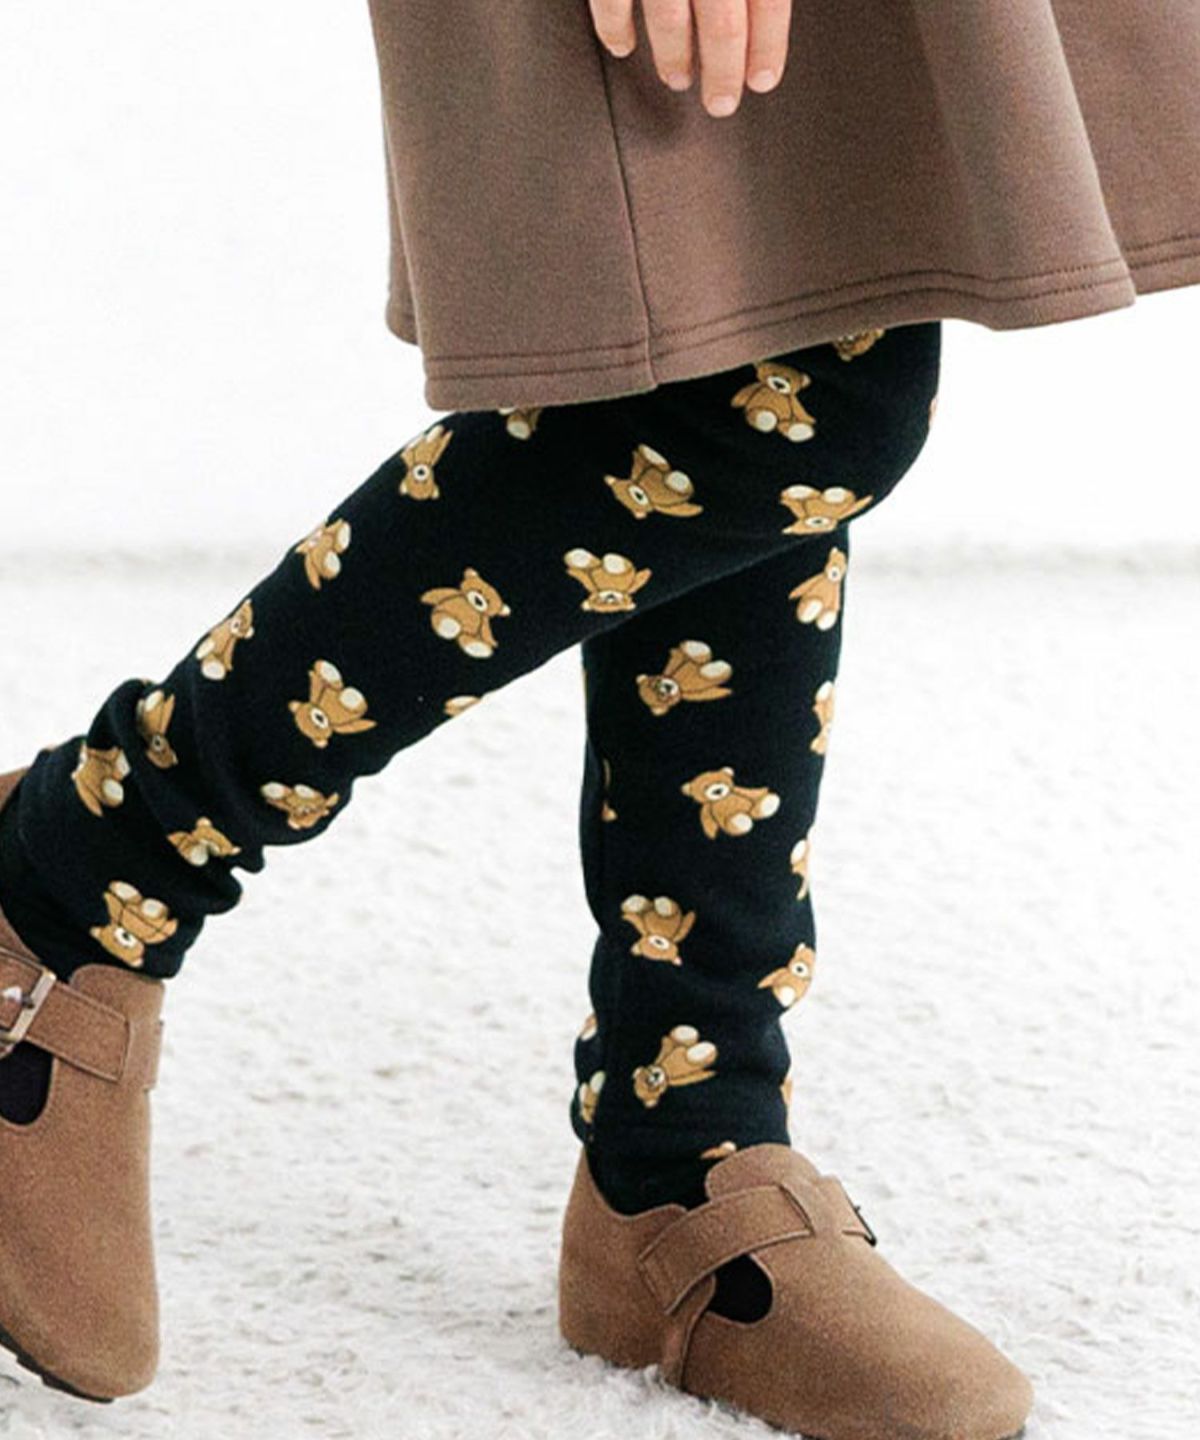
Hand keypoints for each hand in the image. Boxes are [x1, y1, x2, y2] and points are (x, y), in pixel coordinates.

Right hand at [587, 0, 791, 116]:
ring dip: (674, 58)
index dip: (768, 46)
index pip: (768, 1)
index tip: (762, 79)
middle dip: (723, 71)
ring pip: (670, 21)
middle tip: (721, 102)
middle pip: (723, 25)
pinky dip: (615, 30)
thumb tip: (757, 14)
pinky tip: (623, 46)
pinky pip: (612, 2)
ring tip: (678, 77)